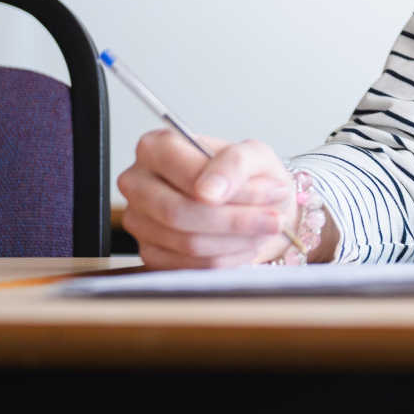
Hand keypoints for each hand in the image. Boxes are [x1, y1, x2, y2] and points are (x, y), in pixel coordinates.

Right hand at [116, 128, 319, 269]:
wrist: (250, 204)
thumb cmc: (245, 174)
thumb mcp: (252, 154)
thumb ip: (234, 163)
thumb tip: (210, 190)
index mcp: (155, 148)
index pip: (183, 172)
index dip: (227, 186)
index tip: (269, 192)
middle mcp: (137, 184)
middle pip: (178, 212)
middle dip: (236, 220)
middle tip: (275, 220)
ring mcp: (139, 221)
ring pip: (188, 242)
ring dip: (237, 240)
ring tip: (265, 228)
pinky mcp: (150, 253)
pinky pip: (190, 265)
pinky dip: (227, 258)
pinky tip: (245, 243)